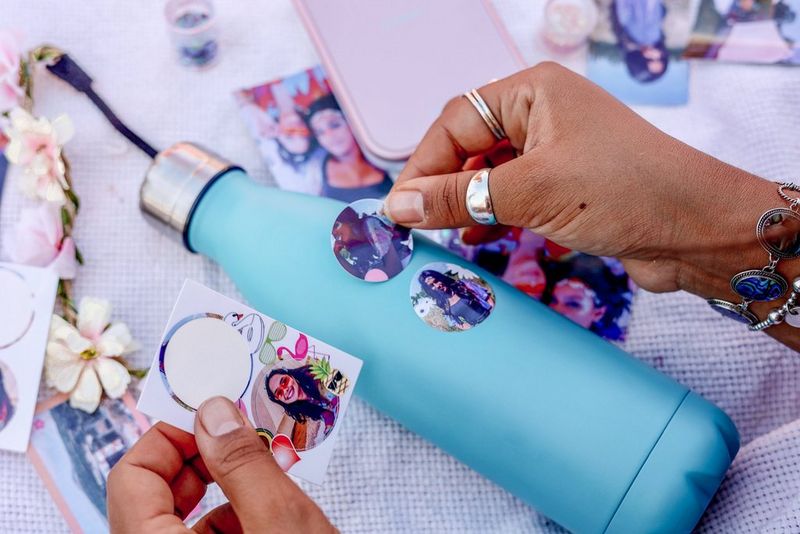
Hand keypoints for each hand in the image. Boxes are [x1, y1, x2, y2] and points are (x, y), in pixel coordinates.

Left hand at [107, 397, 334, 532]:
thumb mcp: (279, 522)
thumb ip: (243, 464)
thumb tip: (214, 410)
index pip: (131, 477)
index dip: (170, 436)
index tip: (214, 411)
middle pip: (156, 493)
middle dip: (203, 453)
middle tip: (243, 427)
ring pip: (185, 515)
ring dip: (226, 481)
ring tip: (269, 458)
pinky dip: (238, 511)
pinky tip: (275, 499)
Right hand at [384, 62, 775, 295]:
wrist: (696, 230)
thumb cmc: (624, 191)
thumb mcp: (530, 192)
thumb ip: (458, 198)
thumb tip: (397, 208)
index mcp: (533, 92)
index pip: (455, 122)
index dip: (422, 165)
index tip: (399, 207)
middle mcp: (541, 115)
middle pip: (468, 147)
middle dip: (441, 185)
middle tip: (414, 225)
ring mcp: (554, 152)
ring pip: (487, 174)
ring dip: (463, 204)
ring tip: (439, 235)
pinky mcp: (565, 187)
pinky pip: (511, 196)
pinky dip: (489, 217)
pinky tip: (474, 239)